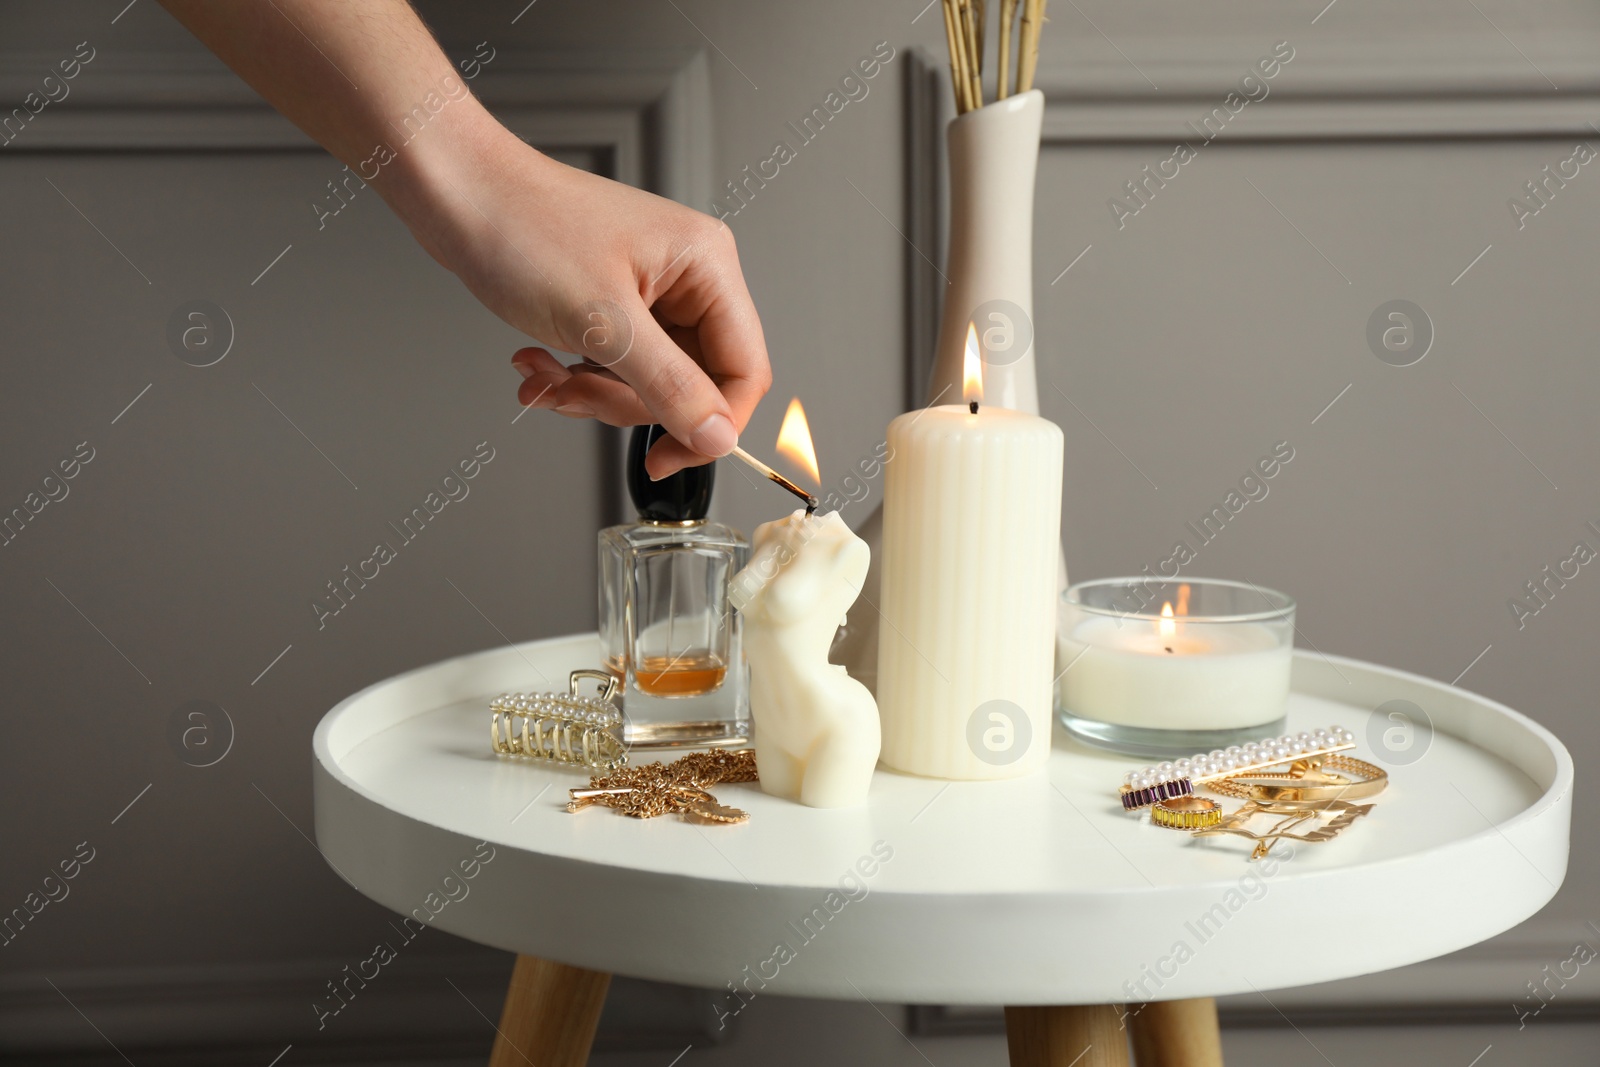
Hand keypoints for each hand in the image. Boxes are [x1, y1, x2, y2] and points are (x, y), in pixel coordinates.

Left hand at [401, 119, 770, 479]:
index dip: (712, 424)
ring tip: (546, 376)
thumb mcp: (604, 323)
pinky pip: (616, 366)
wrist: (457, 190)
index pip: (744, 370)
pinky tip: (538, 364)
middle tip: (580, 394)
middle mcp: (687, 277)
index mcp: (706, 267)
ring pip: (649, 383)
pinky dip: (576, 376)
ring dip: (593, 392)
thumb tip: (718, 437)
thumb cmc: (523, 225)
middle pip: (694, 383)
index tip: (667, 457)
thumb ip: (670, 387)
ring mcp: (650, 290)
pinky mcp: (614, 303)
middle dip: (629, 403)